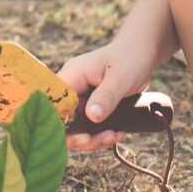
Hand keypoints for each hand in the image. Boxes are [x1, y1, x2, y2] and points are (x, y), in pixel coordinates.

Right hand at [58, 37, 161, 152]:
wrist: (139, 52)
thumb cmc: (130, 58)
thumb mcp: (121, 77)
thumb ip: (106, 96)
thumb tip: (93, 116)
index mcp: (71, 77)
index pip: (52, 105)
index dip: (60, 125)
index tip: (83, 136)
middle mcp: (70, 89)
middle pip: (61, 122)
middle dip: (81, 137)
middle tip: (105, 138)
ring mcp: (78, 99)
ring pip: (74, 128)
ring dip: (93, 139)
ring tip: (115, 135)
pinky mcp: (88, 107)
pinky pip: (86, 127)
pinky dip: (100, 134)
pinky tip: (117, 133)